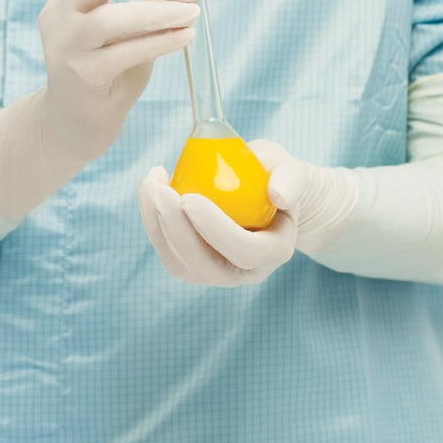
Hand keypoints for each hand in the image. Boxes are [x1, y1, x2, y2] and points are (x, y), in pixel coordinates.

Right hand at [36, 0, 214, 161]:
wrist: (80, 117)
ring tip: (193, 12)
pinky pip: (123, 53)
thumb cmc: (112, 64)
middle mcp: (60, 9)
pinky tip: (184, 36)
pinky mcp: (81, 74)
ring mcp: (66, 43)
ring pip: (109, 17)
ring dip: (159, 10)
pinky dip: (159, 41)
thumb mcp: (138, 25)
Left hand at [138, 139, 303, 285]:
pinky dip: (153, 222)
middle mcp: (245, 271)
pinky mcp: (193, 265)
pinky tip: (151, 190)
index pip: (244, 251)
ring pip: (179, 263)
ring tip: (150, 183)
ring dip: (156, 225)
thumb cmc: (277, 176)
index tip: (189, 197)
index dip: (215, 229)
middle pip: (204, 265)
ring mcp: (217, 273)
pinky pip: (168, 252)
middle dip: (174, 230)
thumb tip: (277, 194)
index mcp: (275, 251)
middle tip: (158, 190)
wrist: (265, 193)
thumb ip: (292, 179)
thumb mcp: (291, 169)